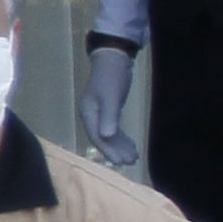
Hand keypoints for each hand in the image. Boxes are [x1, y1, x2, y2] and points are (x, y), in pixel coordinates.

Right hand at [79, 42, 138, 173]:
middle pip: (102, 138)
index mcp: (89, 113)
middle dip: (115, 151)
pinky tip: (131, 144)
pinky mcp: (108, 110)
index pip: (97, 136)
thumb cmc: (112, 77)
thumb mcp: (112, 96)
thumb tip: (106, 137)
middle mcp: (92, 116)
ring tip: (133, 157)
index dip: (108, 150)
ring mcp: (99, 113)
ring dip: (120, 146)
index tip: (120, 162)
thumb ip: (109, 116)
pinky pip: (113, 128)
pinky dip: (121, 138)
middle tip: (130, 162)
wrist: (114, 58)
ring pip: (108, 135)